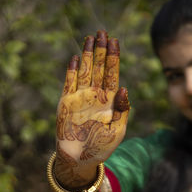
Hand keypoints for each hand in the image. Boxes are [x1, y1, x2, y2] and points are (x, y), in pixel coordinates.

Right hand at [54, 30, 129, 188]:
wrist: (81, 159)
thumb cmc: (102, 146)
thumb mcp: (118, 129)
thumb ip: (122, 109)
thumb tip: (124, 87)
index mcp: (111, 100)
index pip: (113, 73)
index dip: (114, 57)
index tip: (115, 41)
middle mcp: (96, 95)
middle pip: (100, 67)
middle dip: (102, 50)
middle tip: (103, 32)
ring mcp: (81, 97)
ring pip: (86, 71)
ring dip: (88, 54)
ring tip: (91, 37)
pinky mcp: (66, 103)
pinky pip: (69, 83)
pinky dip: (72, 71)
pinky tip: (76, 58)